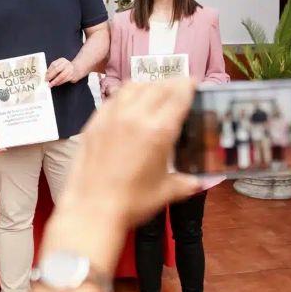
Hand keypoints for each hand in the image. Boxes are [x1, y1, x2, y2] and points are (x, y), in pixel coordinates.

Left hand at [46, 57, 77, 86]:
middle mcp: (66, 64)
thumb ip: (53, 69)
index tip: (45, 76)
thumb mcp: (60, 65)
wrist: (76, 70)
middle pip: (57, 69)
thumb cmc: (65, 68)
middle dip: (51, 76)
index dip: (48, 71)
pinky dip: (59, 83)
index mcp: (62, 60)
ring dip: (55, 81)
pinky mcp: (72, 76)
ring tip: (50, 84)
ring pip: (61, 76)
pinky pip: (64, 80)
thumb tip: (46, 74)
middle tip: (46, 80)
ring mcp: (70, 69)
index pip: (53, 64)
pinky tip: (56, 84)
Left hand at [58, 79, 200, 228]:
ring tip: (155, 91)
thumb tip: (198, 181)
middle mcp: (136, 116)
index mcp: (159, 130)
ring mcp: (112, 116)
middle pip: (158, 86)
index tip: (194, 83)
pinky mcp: (94, 122)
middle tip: (179, 87)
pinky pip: (114, 98)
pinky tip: (129, 103)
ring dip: (149, 85)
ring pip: (134, 86)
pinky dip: (126, 94)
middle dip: (172, 83)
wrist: (91, 208)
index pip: (178, 95)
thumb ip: (185, 182)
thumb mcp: (165, 192)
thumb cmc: (131, 202)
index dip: (189, 85)